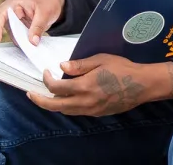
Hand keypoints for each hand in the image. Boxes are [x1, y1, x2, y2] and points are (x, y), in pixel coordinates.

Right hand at [0, 0, 64, 44]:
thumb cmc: (48, 0)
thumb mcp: (45, 13)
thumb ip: (38, 28)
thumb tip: (33, 42)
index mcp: (14, 2)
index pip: (1, 15)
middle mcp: (11, 9)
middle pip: (7, 26)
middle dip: (14, 36)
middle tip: (23, 45)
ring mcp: (15, 16)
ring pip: (13, 31)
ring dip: (20, 38)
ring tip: (29, 45)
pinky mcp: (20, 23)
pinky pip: (19, 32)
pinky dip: (24, 37)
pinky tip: (30, 42)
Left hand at [28, 54, 172, 116]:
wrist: (142, 85)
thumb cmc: (123, 68)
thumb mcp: (101, 60)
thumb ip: (79, 64)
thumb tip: (62, 66)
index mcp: (84, 86)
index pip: (56, 87)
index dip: (46, 79)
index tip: (46, 71)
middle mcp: (85, 101)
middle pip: (55, 105)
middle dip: (39, 100)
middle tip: (30, 93)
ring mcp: (91, 109)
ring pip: (65, 111)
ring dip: (53, 104)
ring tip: (47, 96)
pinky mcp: (97, 113)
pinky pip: (77, 112)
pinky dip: (67, 106)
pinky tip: (67, 98)